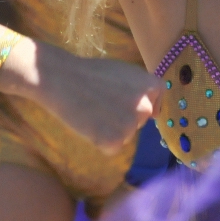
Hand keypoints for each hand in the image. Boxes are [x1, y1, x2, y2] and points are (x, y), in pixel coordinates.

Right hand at [10, 40, 162, 154]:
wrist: (61, 79)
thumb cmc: (89, 74)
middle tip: (102, 105)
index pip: (157, 102)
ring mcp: (131, 124)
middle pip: (141, 121)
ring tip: (93, 110)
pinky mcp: (115, 140)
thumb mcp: (123, 73)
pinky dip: (100, 141)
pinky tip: (88, 123)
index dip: (141, 104)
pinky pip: (112, 147)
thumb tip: (154, 113)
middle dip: (124, 118)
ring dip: (111, 129)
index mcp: (150, 84)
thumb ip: (140, 90)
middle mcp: (145, 105)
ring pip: (126, 135)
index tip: (124, 103)